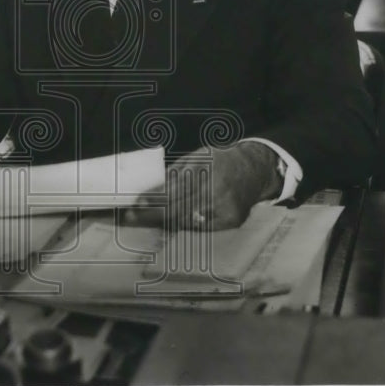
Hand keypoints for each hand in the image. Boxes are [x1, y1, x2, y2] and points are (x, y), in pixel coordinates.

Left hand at [127, 141, 282, 229]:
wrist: (252, 170)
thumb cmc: (218, 161)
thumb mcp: (195, 157)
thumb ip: (174, 174)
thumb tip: (149, 192)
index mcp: (204, 168)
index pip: (171, 189)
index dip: (151, 199)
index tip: (134, 205)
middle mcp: (215, 188)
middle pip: (176, 208)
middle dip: (151, 214)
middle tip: (132, 217)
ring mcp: (224, 207)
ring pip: (187, 220)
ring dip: (166, 221)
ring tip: (150, 219)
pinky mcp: (231, 220)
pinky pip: (202, 228)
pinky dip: (186, 225)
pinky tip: (177, 221)